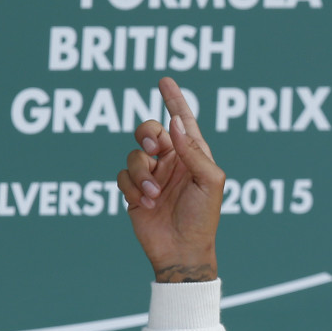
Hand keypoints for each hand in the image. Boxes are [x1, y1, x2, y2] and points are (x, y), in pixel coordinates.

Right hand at [118, 77, 225, 282]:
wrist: (182, 250)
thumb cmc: (203, 218)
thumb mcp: (209, 181)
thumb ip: (193, 150)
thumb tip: (174, 123)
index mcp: (194, 155)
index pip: (182, 121)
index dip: (174, 100)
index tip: (164, 80)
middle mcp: (172, 161)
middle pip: (149, 130)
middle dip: (147, 134)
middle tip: (152, 148)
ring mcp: (152, 175)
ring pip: (133, 154)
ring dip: (141, 173)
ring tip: (153, 195)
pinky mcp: (134, 191)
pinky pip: (122, 175)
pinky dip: (131, 187)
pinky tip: (145, 204)